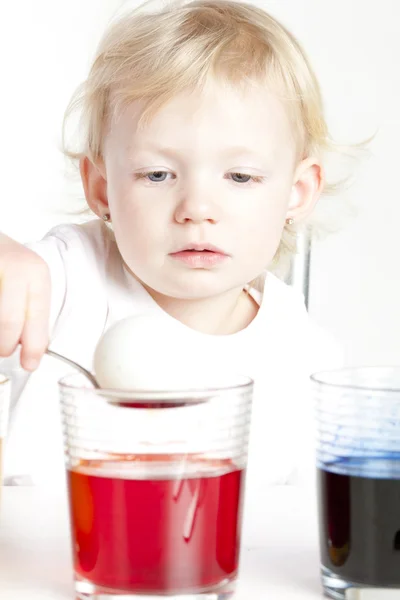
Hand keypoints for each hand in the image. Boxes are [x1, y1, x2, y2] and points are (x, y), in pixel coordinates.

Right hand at [0, 234, 50, 369]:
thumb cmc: (8, 265)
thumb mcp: (28, 283)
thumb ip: (32, 314)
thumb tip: (33, 353)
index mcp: (37, 271)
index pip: (35, 316)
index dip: (33, 345)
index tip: (30, 364)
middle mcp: (16, 265)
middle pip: (9, 321)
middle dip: (5, 344)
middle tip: (4, 350)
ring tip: (0, 334)